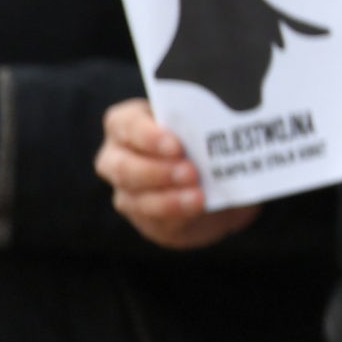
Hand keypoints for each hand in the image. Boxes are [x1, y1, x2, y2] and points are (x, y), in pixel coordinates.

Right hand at [95, 100, 256, 249]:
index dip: (146, 135)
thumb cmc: (207, 142)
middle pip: (122, 166)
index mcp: (129, 124)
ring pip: (134, 197)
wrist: (223, 184)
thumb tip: (222, 123)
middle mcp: (118, 157)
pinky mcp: (142, 216)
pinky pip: (152, 218)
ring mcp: (126, 190)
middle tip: (190, 171)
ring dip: (167, 196)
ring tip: (197, 194)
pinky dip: (176, 211)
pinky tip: (196, 206)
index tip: (175, 145)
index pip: (124, 124)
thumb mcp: (208, 128)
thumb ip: (205, 124)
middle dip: (157, 170)